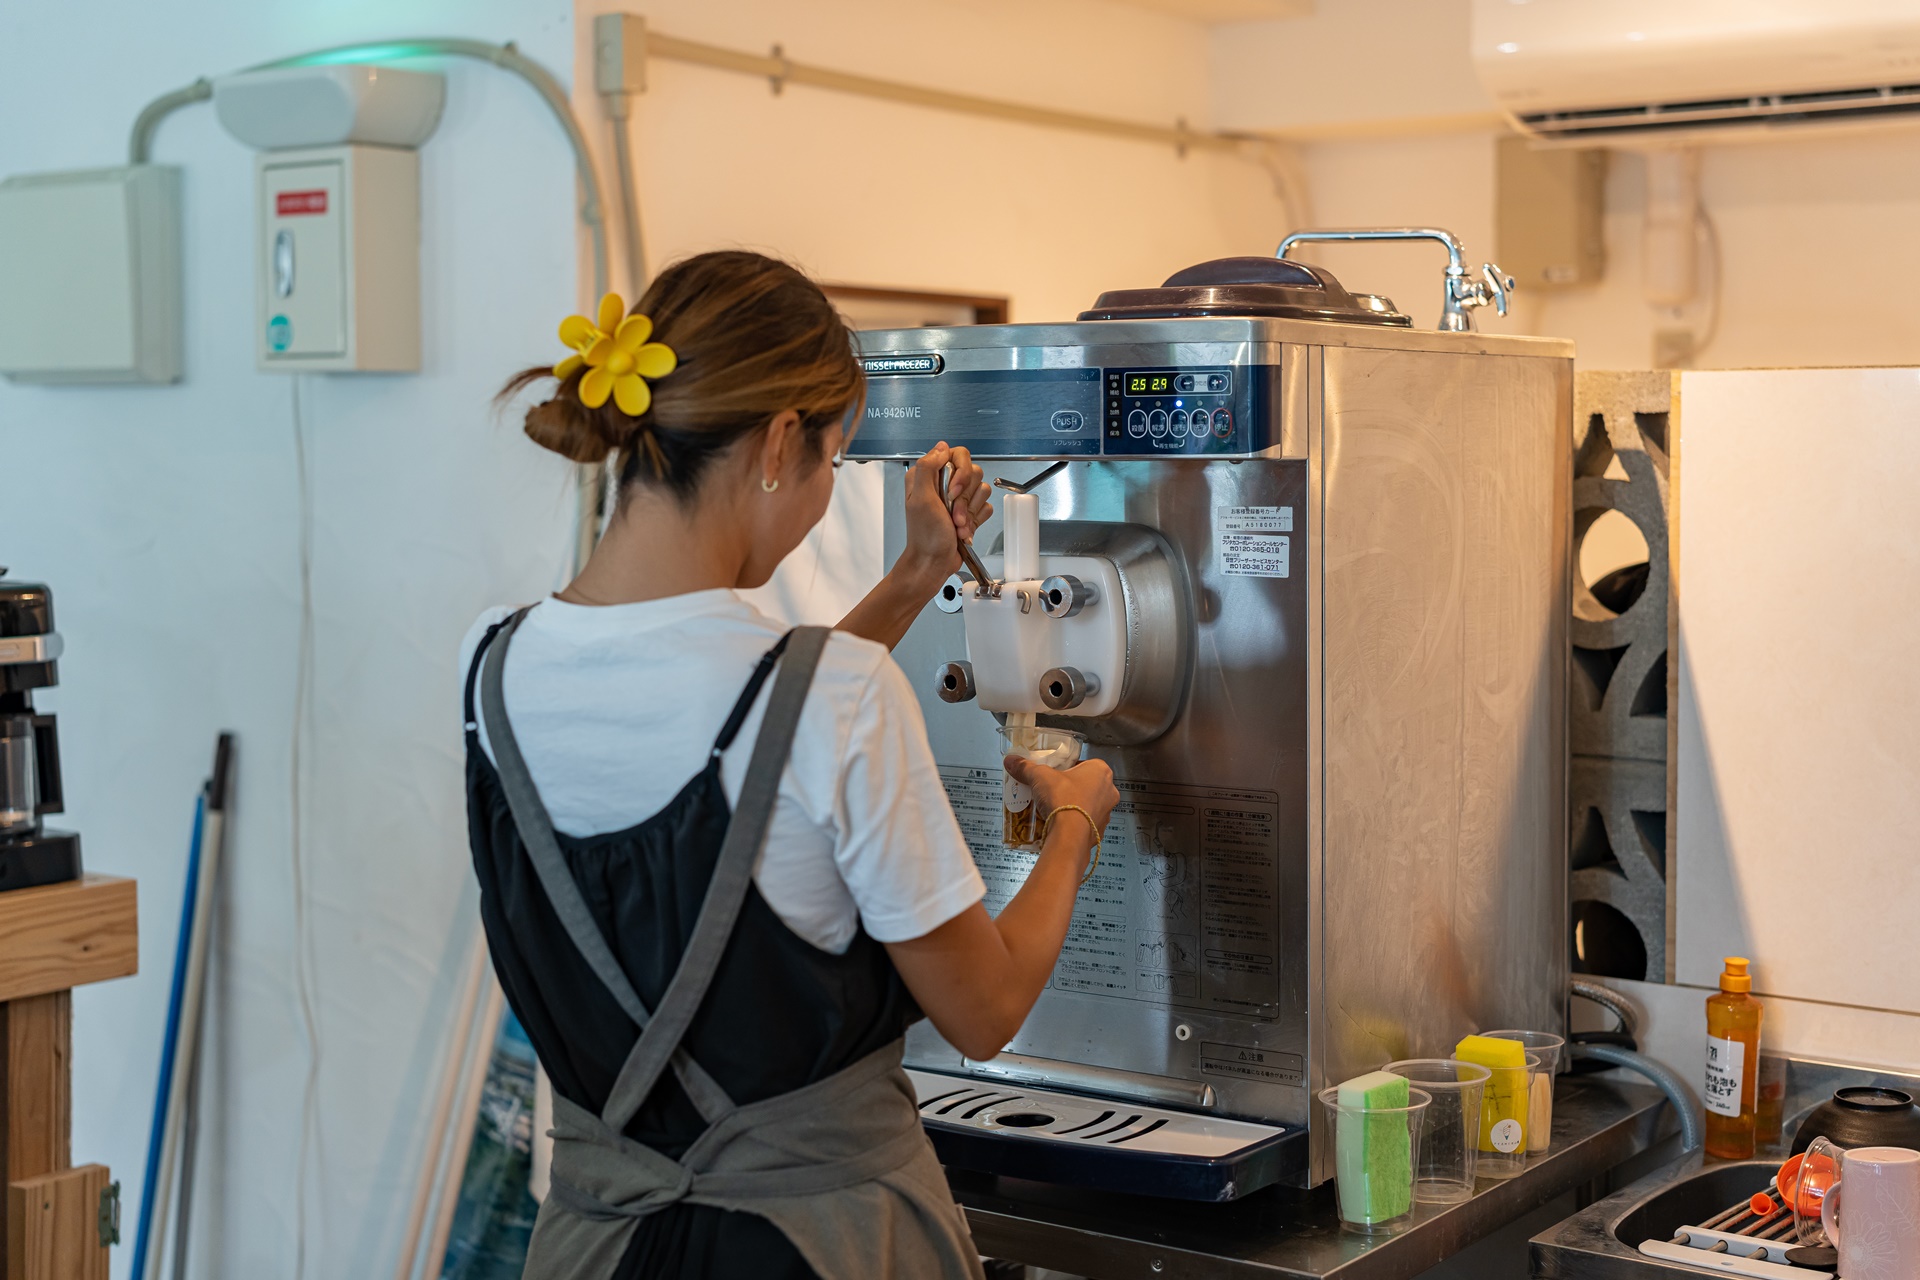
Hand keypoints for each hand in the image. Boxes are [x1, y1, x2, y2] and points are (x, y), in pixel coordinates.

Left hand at [900, 443, 990, 586]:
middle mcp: (944, 484)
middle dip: (965, 498)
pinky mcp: (970, 511)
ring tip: (956, 525)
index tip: (953, 491)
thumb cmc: (924, 535)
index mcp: (928, 476)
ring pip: (982, 490)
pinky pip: (986, 506)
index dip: (960, 472)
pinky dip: (976, 520)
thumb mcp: (920, 498)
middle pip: (973, 473)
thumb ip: (928, 467)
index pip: (956, 455)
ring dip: (970, 512)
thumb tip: (941, 447)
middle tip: (952, 513)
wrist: (933, 561)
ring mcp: (958, 498)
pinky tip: (963, 529)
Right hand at [1004, 755, 1118, 836]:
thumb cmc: (1063, 800)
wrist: (1069, 836)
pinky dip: (1075, 822)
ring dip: (1074, 805)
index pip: (1083, 764)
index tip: (1054, 774)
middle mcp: (1109, 790)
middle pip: (1086, 785)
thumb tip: (1012, 761)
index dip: (1067, 769)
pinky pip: (1086, 823)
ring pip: (1088, 804)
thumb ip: (1026, 767)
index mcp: (1100, 770)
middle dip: (1070, 788)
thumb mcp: (1040, 776)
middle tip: (1052, 791)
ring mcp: (1106, 812)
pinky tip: (1060, 823)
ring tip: (1054, 808)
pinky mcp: (1100, 830)